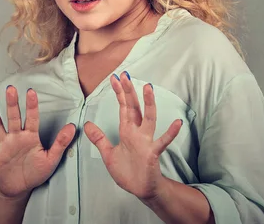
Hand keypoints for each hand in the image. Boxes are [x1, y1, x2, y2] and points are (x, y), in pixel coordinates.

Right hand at [0, 86, 75, 199]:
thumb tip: (73, 127)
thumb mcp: (51, 159)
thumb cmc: (36, 172)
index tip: (31, 92)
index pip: (32, 118)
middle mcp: (16, 137)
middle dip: (12, 104)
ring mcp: (3, 145)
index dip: (32, 106)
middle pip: (13, 117)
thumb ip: (61, 143)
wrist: (19, 188)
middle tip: (10, 89)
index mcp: (31, 137)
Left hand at [84, 72, 182, 200]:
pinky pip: (162, 141)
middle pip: (133, 107)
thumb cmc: (127, 171)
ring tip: (148, 88)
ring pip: (148, 119)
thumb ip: (99, 138)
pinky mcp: (152, 153)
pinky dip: (170, 133)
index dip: (119, 93)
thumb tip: (86, 124)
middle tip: (125, 74)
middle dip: (129, 92)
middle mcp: (137, 132)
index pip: (123, 107)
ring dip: (148, 104)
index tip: (114, 78)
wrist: (141, 189)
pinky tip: (177, 123)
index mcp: (127, 131)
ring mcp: (146, 141)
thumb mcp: (108, 153)